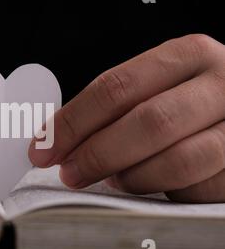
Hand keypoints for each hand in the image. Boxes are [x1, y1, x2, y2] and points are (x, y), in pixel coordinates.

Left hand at [29, 34, 224, 202]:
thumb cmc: (187, 98)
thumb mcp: (157, 85)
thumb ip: (116, 106)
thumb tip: (58, 140)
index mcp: (186, 55)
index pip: (116, 88)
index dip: (73, 123)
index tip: (43, 149)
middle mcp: (221, 84)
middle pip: (148, 122)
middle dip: (97, 154)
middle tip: (69, 173)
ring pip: (177, 161)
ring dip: (132, 177)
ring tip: (113, 179)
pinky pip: (199, 189)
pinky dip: (166, 193)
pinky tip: (154, 185)